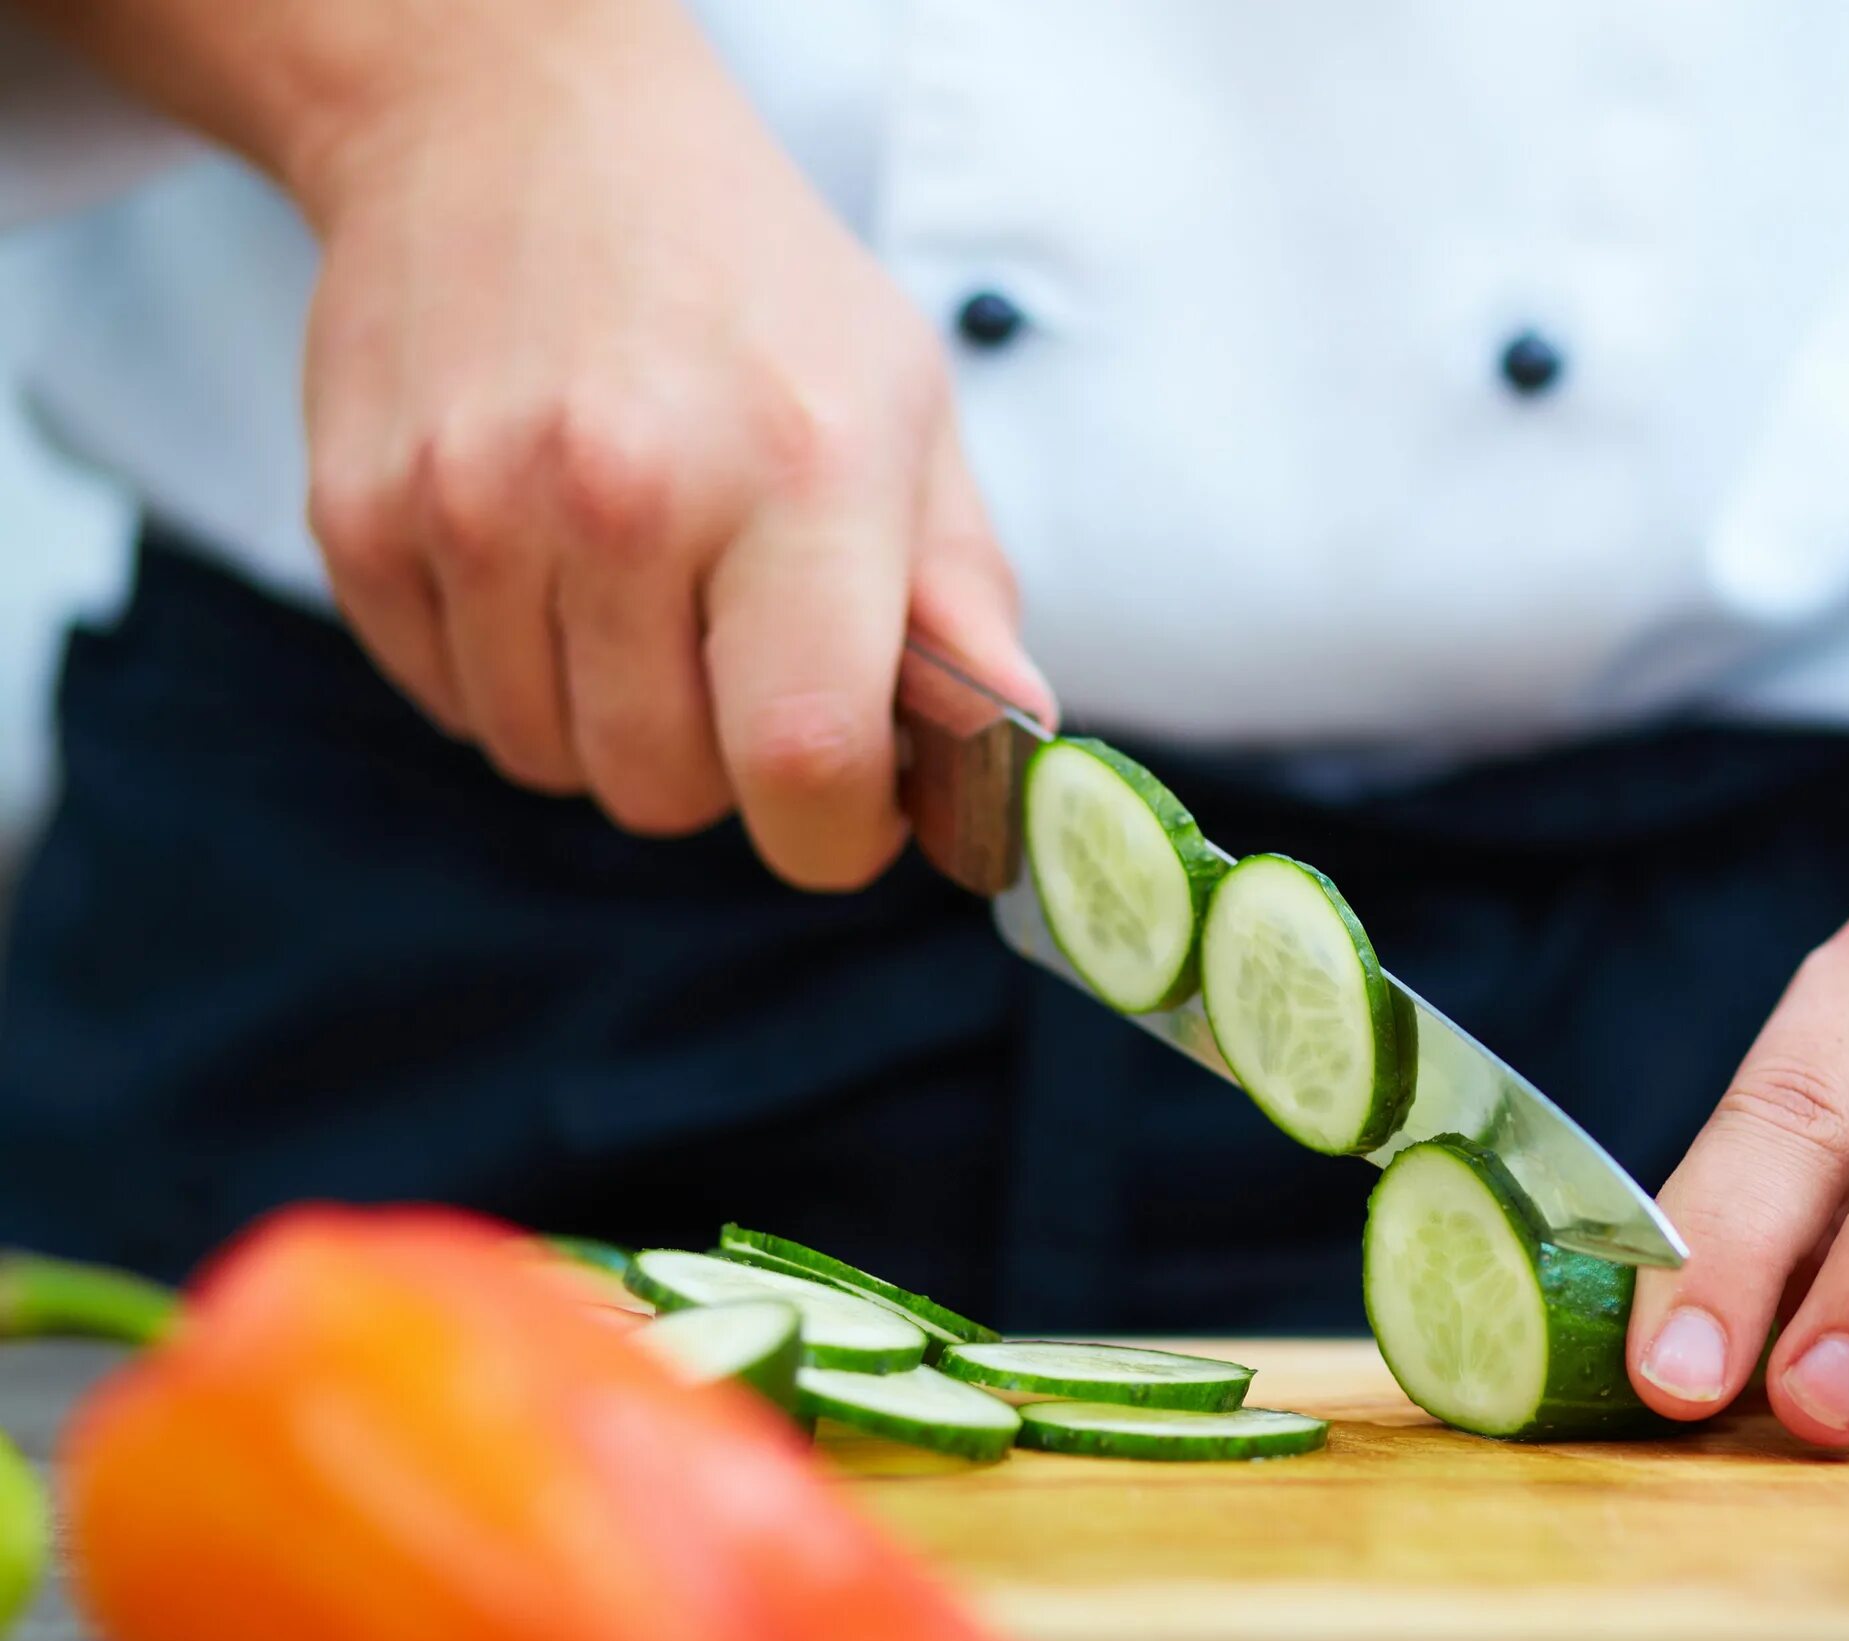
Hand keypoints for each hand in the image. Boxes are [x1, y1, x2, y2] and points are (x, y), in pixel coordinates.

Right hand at [290, 4, 1050, 886]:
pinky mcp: (361, 518)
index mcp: (798, 475)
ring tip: (640, 591)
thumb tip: (1012, 759)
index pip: (803, 764)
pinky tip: (546, 565)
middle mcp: (627, 494)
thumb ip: (960, 600)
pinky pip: (451, 707)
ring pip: (552, 762)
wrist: (516, 124)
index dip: (835, 834)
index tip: (850, 802)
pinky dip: (508, 674)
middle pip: (666, 791)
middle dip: (723, 767)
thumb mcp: (906, 408)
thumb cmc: (750, 287)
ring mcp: (475, 506)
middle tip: (738, 653)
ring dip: (608, 722)